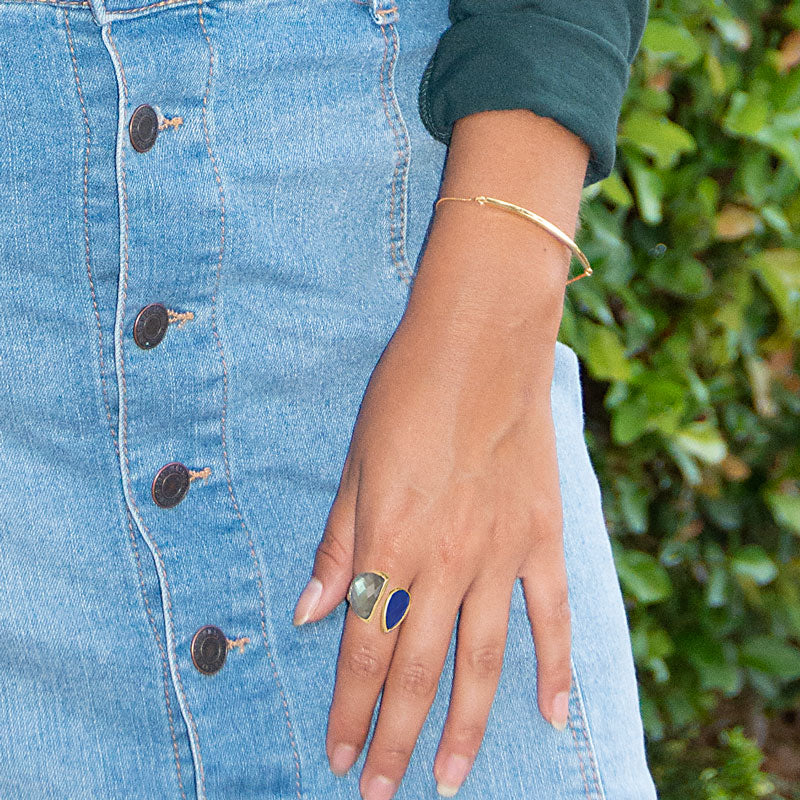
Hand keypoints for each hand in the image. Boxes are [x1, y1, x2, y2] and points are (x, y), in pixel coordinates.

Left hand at [291, 217, 572, 798]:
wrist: (482, 342)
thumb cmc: (409, 392)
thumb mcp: (357, 462)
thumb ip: (340, 542)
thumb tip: (314, 612)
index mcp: (391, 543)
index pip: (364, 648)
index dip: (350, 708)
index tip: (339, 753)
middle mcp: (446, 561)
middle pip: (416, 669)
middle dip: (395, 737)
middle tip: (382, 790)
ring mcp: (501, 553)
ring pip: (482, 661)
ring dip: (463, 726)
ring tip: (447, 777)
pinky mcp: (542, 535)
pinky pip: (553, 615)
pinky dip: (556, 668)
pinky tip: (551, 716)